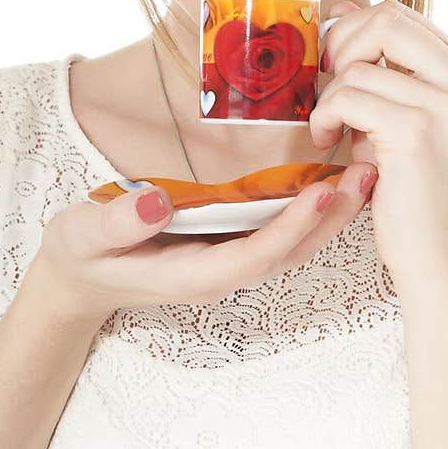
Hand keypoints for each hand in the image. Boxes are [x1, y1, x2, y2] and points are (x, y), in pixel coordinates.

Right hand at [29, 159, 376, 331]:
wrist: (77, 279)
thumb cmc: (80, 255)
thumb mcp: (82, 236)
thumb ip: (117, 223)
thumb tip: (154, 201)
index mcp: (194, 274)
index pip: (257, 255)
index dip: (294, 228)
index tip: (324, 193)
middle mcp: (223, 271)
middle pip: (292, 251)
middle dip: (333, 218)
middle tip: (370, 174)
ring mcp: (230, 259)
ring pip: (294, 241)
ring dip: (334, 210)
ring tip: (368, 169)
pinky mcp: (231, 243)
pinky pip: (282, 228)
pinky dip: (313, 204)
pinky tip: (335, 173)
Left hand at [311, 0, 447, 285]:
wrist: (433, 255)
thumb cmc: (410, 187)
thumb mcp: (399, 113)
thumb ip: (381, 64)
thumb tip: (345, 9)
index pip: (400, 14)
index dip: (353, 32)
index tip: (335, 68)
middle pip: (386, 19)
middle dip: (340, 47)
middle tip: (324, 87)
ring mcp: (446, 106)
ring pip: (359, 64)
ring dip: (328, 96)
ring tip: (328, 129)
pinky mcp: (417, 132)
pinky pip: (348, 97)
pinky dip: (324, 117)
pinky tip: (326, 143)